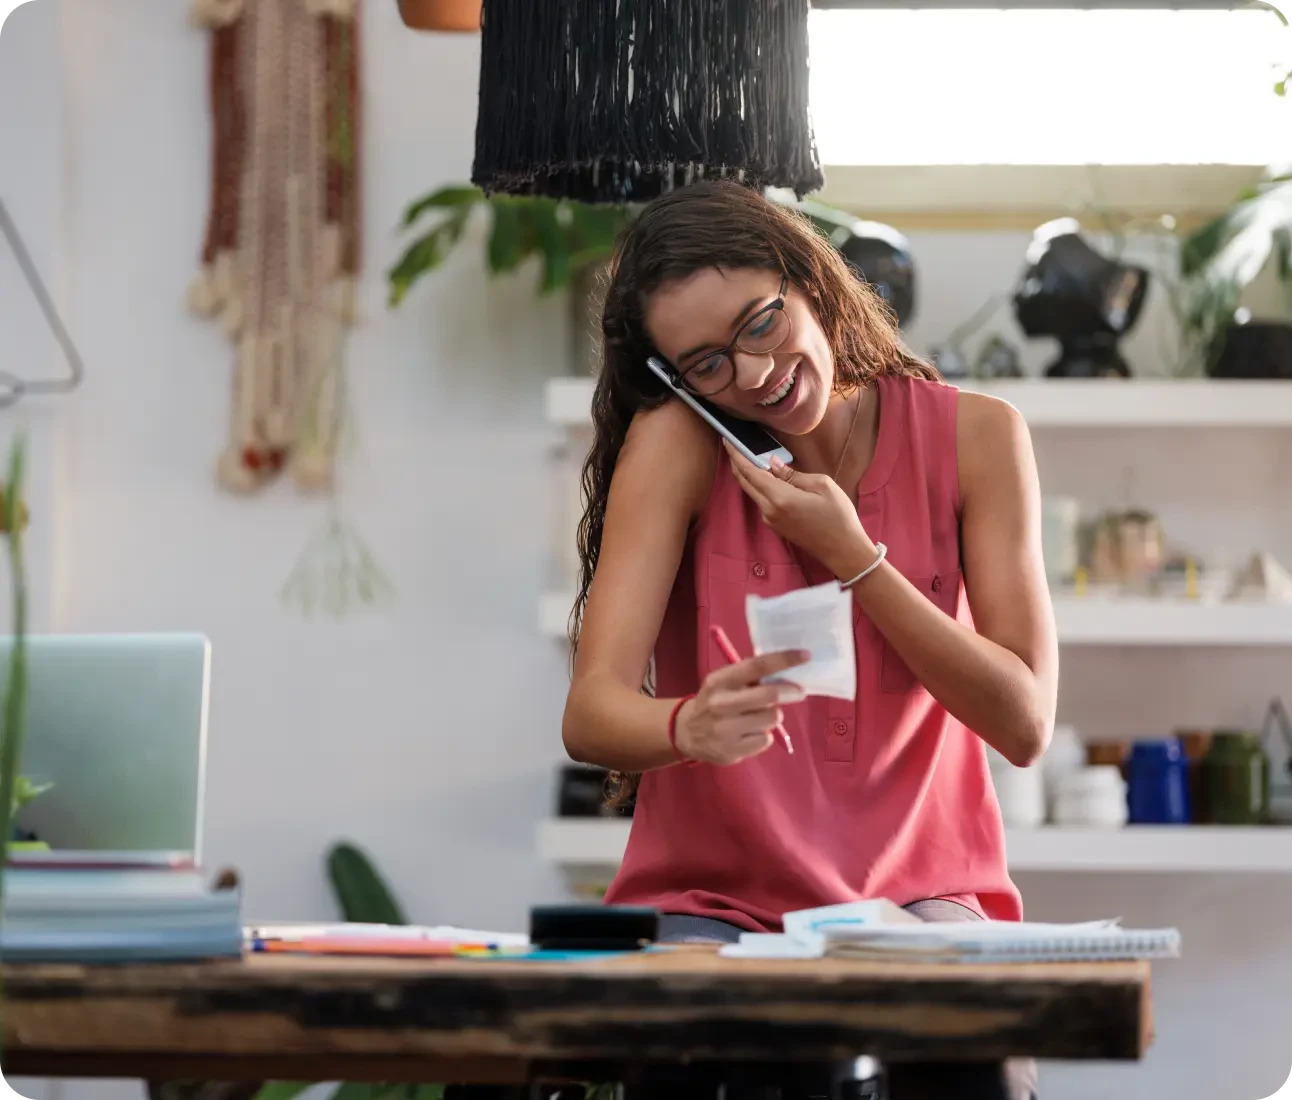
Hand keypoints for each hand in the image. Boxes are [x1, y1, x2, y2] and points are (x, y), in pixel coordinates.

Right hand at [675, 650, 808, 765]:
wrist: (685, 733)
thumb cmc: (714, 702)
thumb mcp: (723, 683)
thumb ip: (749, 677)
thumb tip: (787, 672)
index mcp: (720, 681)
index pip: (757, 666)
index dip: (784, 659)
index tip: (805, 655)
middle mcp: (721, 704)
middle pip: (770, 696)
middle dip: (790, 692)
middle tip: (798, 691)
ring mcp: (725, 729)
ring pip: (771, 719)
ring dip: (773, 716)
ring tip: (760, 716)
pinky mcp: (732, 751)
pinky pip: (765, 740)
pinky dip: (764, 735)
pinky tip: (750, 733)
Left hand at [724, 440, 875, 578]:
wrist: (843, 549)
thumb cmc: (838, 516)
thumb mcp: (821, 485)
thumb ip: (792, 474)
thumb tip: (772, 462)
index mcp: (780, 498)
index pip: (749, 472)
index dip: (736, 455)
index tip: (727, 440)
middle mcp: (769, 510)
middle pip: (744, 482)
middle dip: (736, 462)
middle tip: (732, 444)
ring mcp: (770, 520)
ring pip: (751, 492)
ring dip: (747, 474)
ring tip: (748, 455)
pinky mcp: (774, 525)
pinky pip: (761, 500)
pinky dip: (758, 486)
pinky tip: (765, 476)